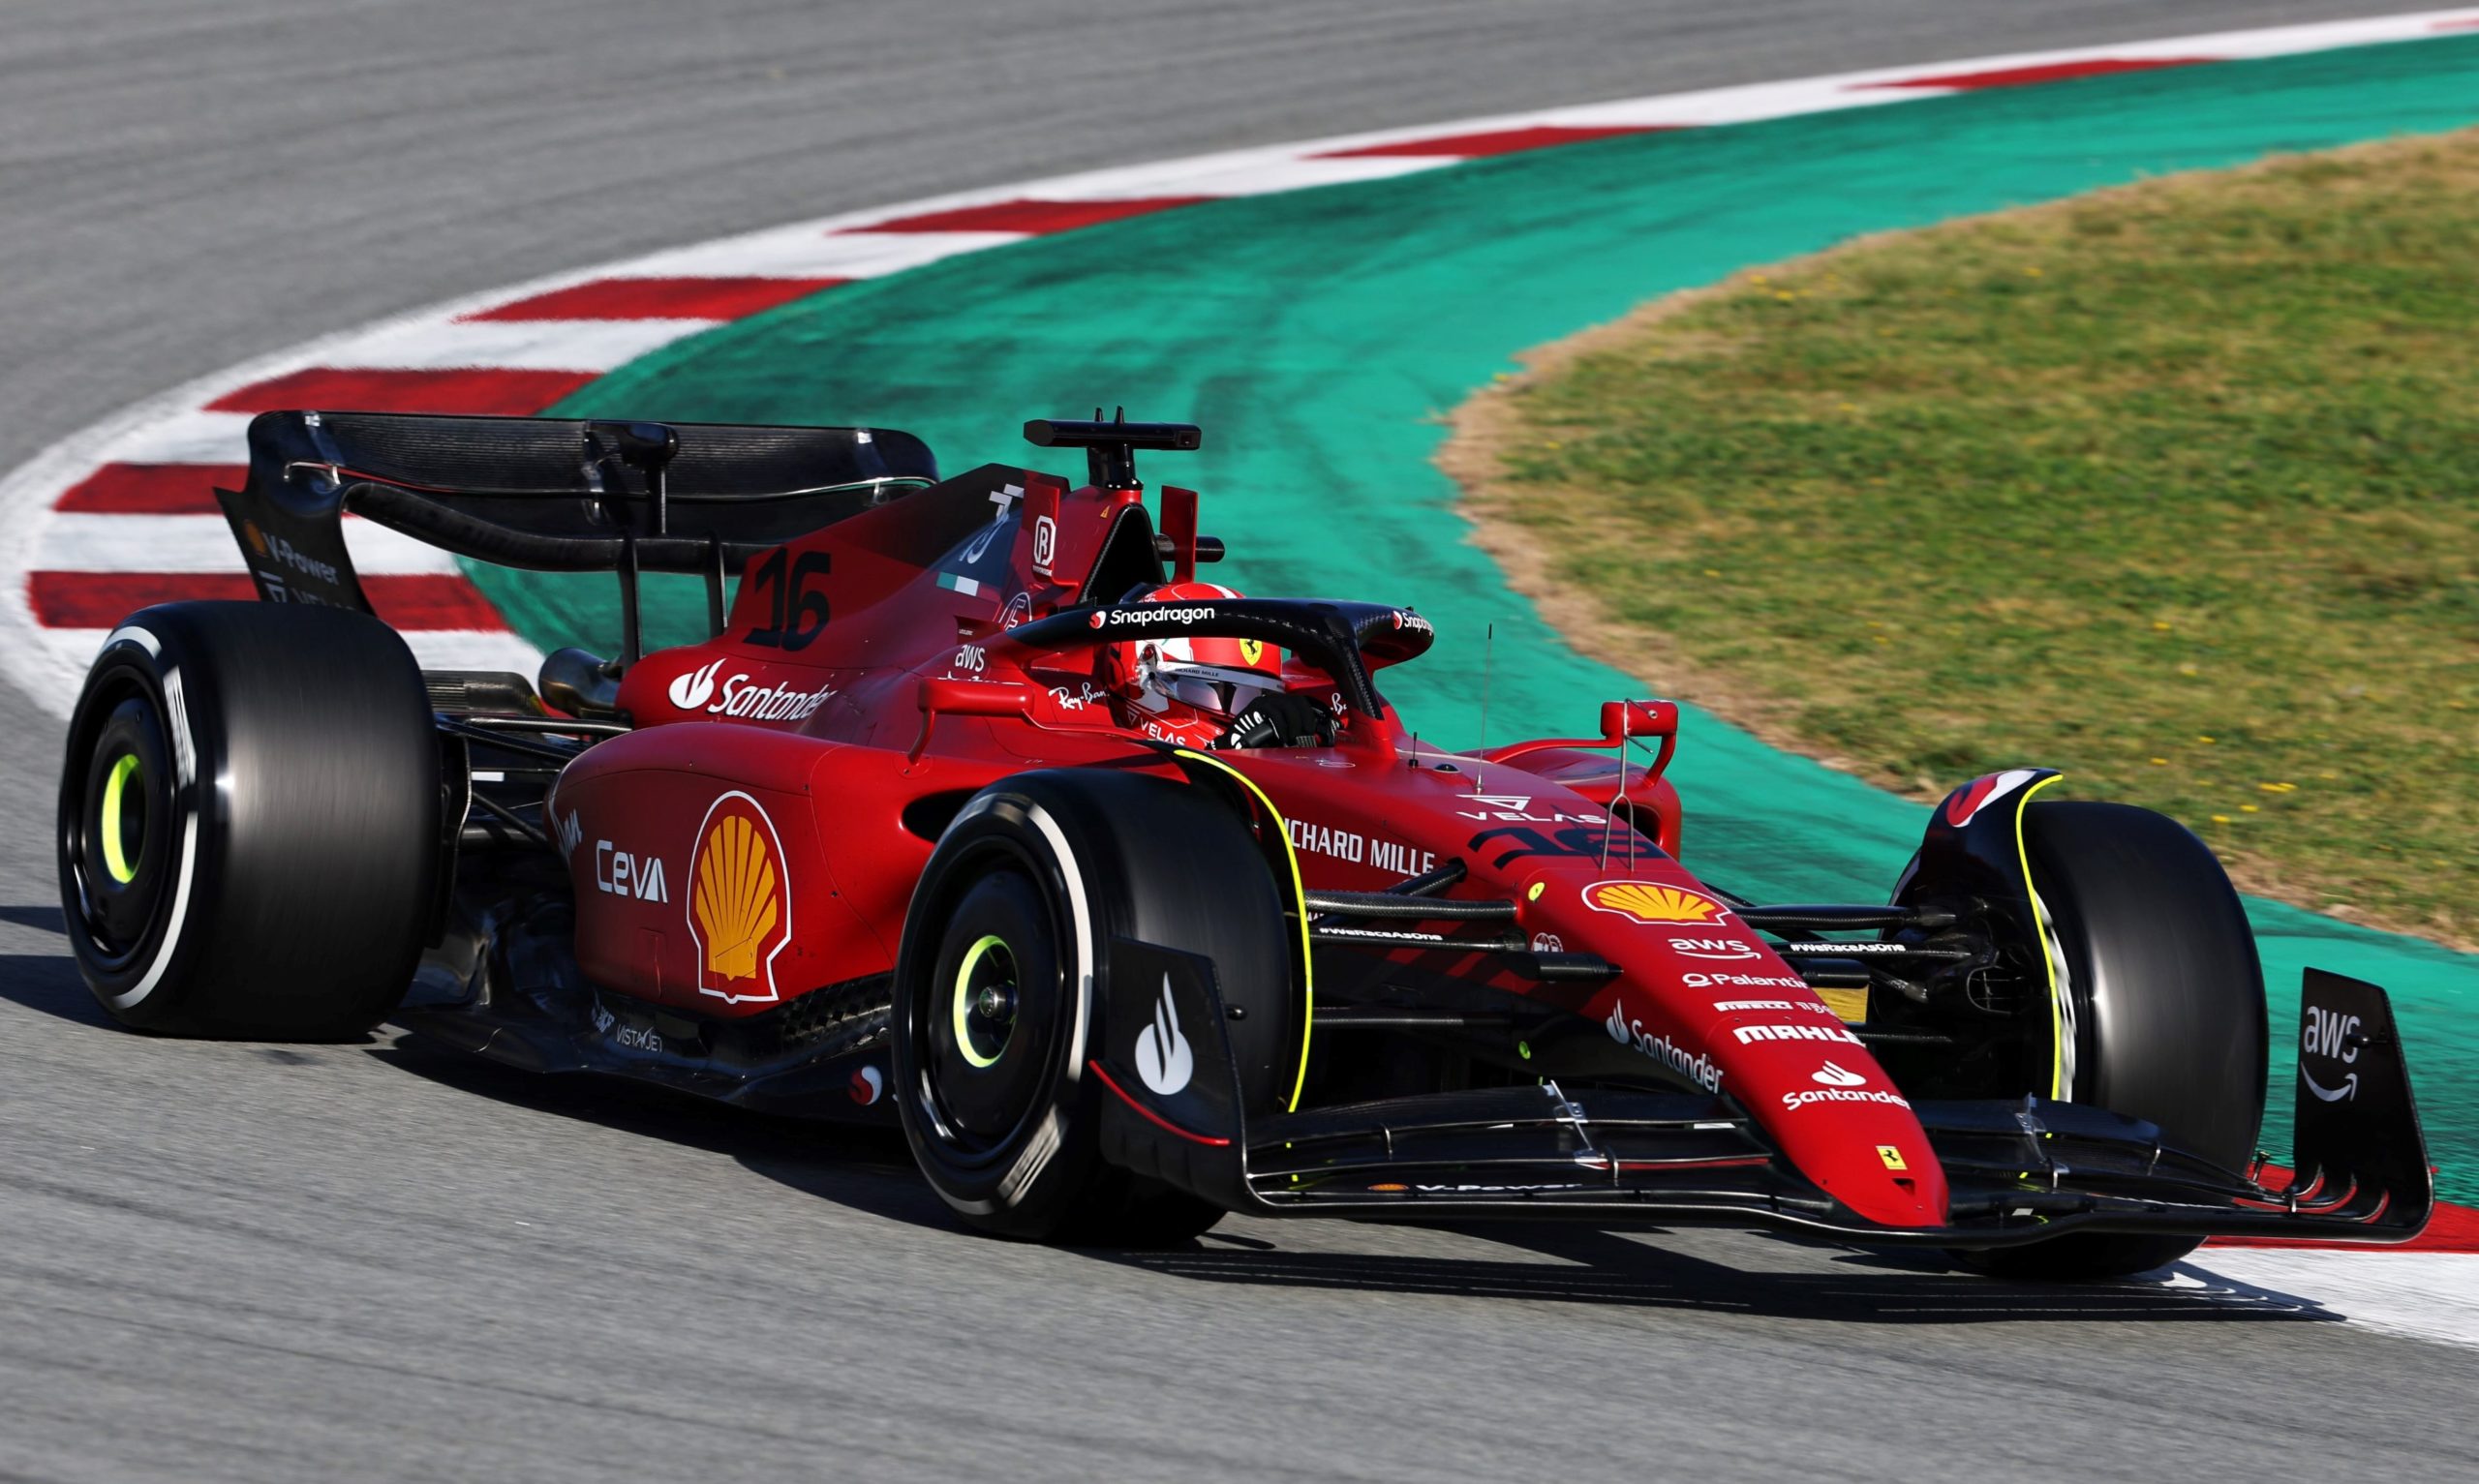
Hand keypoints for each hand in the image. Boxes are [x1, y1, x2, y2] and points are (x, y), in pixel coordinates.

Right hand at [1213, 691, 1336, 749]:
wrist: (1236, 741)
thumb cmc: (1259, 740)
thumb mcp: (1281, 736)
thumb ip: (1294, 733)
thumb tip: (1313, 739)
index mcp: (1282, 704)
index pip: (1302, 702)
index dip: (1309, 716)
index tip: (1311, 731)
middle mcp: (1275, 699)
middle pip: (1298, 701)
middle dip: (1304, 718)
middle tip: (1304, 735)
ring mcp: (1265, 701)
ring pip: (1288, 705)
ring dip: (1294, 723)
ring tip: (1293, 738)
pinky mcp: (1256, 706)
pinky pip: (1274, 712)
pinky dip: (1282, 726)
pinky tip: (1282, 737)